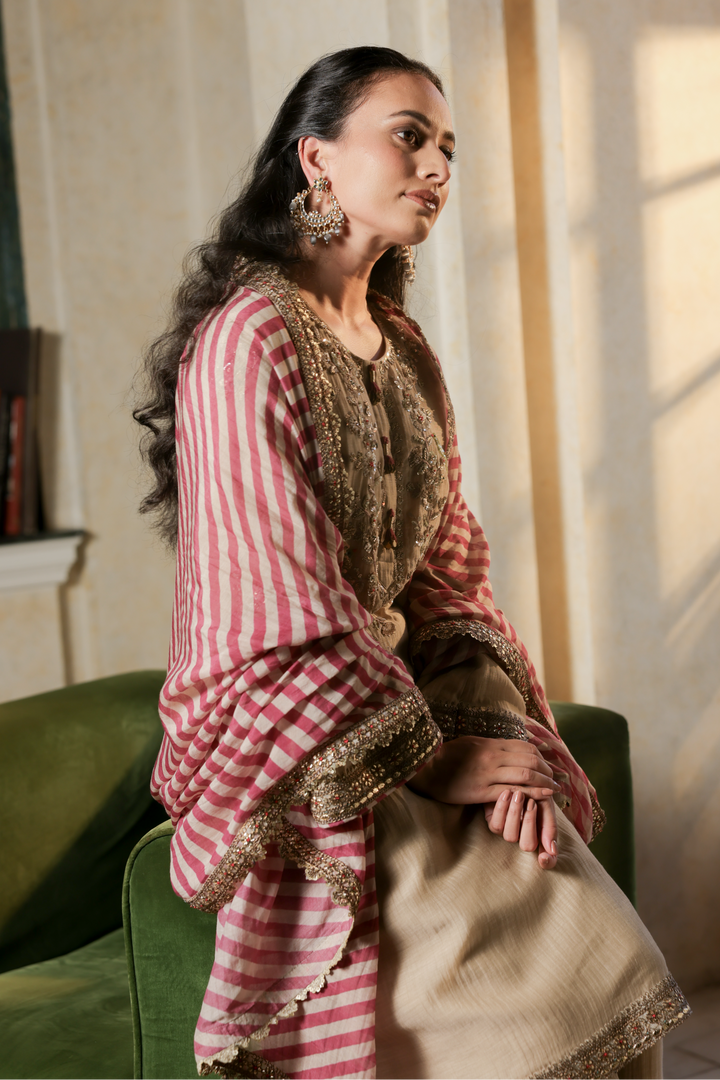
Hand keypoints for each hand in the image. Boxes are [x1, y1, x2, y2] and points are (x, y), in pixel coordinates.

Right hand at [407, 736, 561, 804]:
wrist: (427, 770)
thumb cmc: (447, 757)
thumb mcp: (471, 743)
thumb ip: (491, 745)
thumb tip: (509, 746)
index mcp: (490, 744)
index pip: (525, 747)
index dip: (542, 757)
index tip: (548, 766)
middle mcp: (492, 756)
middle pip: (530, 761)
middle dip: (547, 771)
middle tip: (556, 780)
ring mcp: (488, 774)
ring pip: (525, 775)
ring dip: (544, 783)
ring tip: (553, 791)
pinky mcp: (482, 791)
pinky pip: (513, 792)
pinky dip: (531, 795)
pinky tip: (541, 798)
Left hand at [484, 790, 558, 869]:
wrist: (514, 771)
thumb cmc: (534, 788)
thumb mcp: (546, 803)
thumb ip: (550, 823)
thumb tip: (552, 850)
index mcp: (541, 834)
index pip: (547, 858)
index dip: (547, 861)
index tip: (545, 857)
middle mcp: (524, 836)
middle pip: (528, 845)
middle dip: (530, 823)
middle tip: (531, 802)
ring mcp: (508, 831)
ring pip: (510, 836)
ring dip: (515, 814)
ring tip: (519, 794)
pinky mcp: (493, 823)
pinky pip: (496, 825)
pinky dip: (502, 808)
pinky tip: (506, 793)